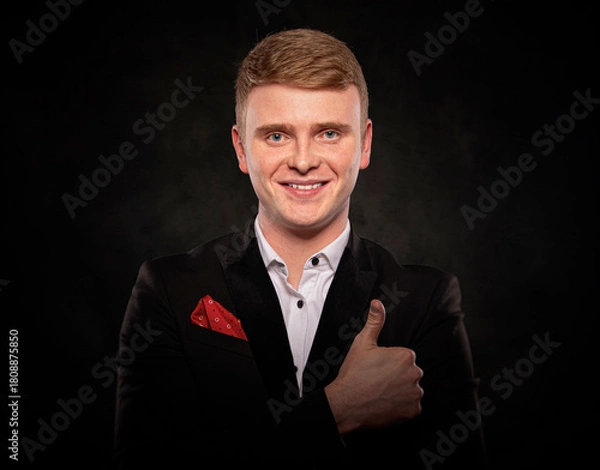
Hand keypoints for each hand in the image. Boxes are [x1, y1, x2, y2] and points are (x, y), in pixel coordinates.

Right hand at [325, 299, 423, 433]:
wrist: (346, 403)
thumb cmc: (354, 374)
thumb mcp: (362, 343)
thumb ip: (375, 322)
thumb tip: (377, 304)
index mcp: (406, 356)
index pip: (404, 358)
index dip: (389, 363)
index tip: (377, 369)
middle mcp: (414, 374)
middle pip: (409, 374)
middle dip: (397, 377)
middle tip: (378, 381)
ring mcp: (414, 394)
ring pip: (411, 390)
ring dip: (400, 392)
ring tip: (381, 393)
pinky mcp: (412, 411)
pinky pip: (411, 407)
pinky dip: (401, 407)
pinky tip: (386, 403)